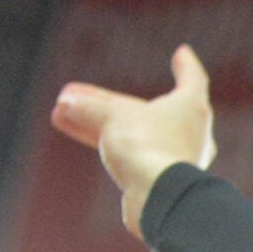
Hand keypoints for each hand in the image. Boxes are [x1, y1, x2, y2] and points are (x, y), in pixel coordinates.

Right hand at [49, 44, 216, 237]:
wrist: (159, 198)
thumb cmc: (146, 147)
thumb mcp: (113, 116)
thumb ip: (90, 107)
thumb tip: (68, 103)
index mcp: (192, 109)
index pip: (192, 80)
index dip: (186, 66)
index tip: (182, 53)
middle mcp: (189, 134)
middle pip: (144, 110)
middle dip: (106, 102)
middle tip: (74, 93)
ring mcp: (174, 159)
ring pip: (130, 133)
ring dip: (94, 121)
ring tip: (60, 111)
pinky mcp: (157, 181)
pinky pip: (125, 153)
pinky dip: (100, 139)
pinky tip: (68, 126)